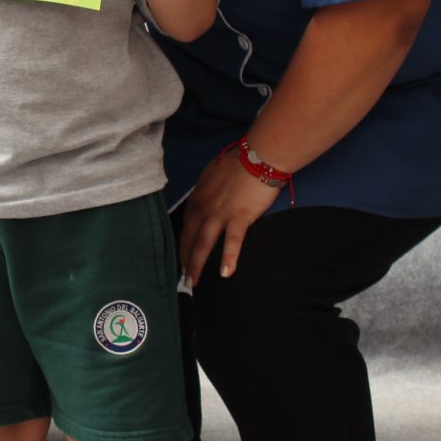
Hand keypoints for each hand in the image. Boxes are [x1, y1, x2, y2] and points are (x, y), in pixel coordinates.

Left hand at [179, 148, 280, 287]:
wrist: (259, 156)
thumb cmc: (239, 164)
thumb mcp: (212, 175)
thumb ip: (205, 192)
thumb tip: (201, 202)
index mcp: (197, 198)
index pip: (185, 226)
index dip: (182, 245)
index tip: (182, 259)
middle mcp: (203, 207)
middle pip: (190, 239)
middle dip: (185, 261)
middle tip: (184, 280)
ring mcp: (220, 213)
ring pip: (203, 244)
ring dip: (197, 265)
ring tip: (194, 283)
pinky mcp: (239, 216)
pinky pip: (232, 241)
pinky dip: (228, 258)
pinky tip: (226, 274)